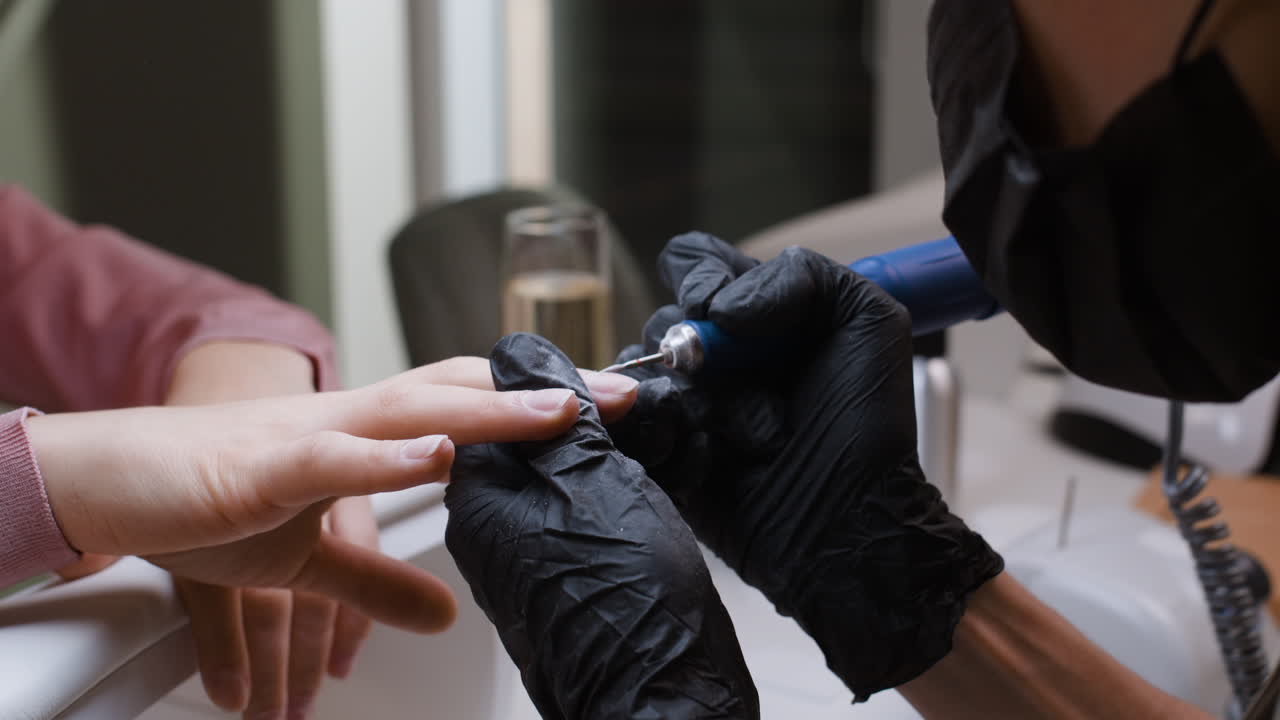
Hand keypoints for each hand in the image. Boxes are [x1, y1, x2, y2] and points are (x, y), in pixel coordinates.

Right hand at [156, 344, 640, 718]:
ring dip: (489, 410)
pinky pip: (334, 457)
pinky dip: (387, 456)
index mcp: (366, 436)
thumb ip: (378, 582)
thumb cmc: (211, 502)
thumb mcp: (310, 560)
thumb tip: (445, 614)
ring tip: (561, 410)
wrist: (116, 484)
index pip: (464, 404)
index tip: (605, 408)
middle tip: (625, 395)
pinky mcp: (265, 467)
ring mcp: (311, 437)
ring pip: (412, 412)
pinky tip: (438, 452)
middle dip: (542, 393)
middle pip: (460, 393)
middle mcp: (350, 422)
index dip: (533, 402)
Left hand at [445, 334, 759, 718]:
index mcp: (480, 502)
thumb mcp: (592, 486)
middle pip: (520, 441)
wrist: (658, 693)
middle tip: (631, 408)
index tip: (612, 387)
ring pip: (548, 475)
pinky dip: (601, 488)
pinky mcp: (552, 578)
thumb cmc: (627, 604)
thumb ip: (557, 424)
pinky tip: (636, 484)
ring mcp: (520, 559)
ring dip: (591, 449)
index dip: (556, 387)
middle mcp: (488, 532)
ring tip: (638, 437)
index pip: (495, 409)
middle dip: (576, 415)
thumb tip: (527, 365)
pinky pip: (567, 511)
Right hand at [608, 233, 1002, 698]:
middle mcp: (712, 357)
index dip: (700, 277)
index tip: (723, 314)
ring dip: (689, 404)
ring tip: (744, 442)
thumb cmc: (866, 426)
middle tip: (747, 393)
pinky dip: (663, 440)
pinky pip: (626, 429)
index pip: (694, 263)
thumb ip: (801, 275)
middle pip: (661, 321)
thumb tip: (718, 309)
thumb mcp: (865, 319)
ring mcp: (683, 407)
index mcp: (754, 316)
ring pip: (638, 376)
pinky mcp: (661, 456)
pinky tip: (708, 461)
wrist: (849, 523)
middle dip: (699, 356)